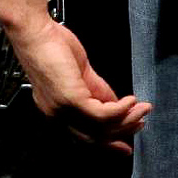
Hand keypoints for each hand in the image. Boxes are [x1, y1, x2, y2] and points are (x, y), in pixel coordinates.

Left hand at [6, 15, 149, 154]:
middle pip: (95, 138)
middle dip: (122, 133)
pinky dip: (122, 109)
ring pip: (102, 127)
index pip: (83, 137)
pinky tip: (131, 100)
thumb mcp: (80, 75)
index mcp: (55, 111)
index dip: (107, 144)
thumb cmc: (50, 46)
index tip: (125, 147)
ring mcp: (62, 109)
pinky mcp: (71, 99)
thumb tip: (117, 106)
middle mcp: (56, 115)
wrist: (34, 31)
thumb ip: (97, 93)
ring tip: (143, 109)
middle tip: (141, 125)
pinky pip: (103, 114)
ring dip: (128, 119)